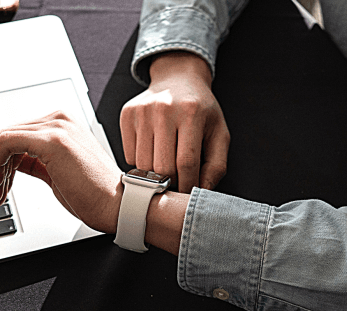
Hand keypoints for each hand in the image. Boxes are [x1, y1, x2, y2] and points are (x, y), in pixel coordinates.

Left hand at [0, 111, 122, 233]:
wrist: (118, 205)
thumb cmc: (95, 195)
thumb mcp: (57, 172)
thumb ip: (36, 162)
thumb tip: (11, 163)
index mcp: (63, 124)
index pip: (18, 133)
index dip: (2, 160)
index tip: (0, 184)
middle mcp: (60, 119)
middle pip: (8, 134)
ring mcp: (57, 127)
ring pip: (3, 138)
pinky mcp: (52, 140)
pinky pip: (6, 143)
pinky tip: (0, 185)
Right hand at [120, 52, 229, 192]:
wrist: (177, 79)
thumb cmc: (201, 110)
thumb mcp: (219, 134)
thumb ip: (216, 166)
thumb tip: (201, 192)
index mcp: (192, 113)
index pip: (186, 163)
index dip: (188, 185)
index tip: (188, 193)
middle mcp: (165, 108)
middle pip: (162, 166)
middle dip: (171, 183)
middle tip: (177, 184)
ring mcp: (142, 111)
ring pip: (143, 164)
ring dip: (154, 176)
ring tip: (165, 170)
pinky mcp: (127, 115)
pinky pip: (129, 155)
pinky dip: (141, 164)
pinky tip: (153, 155)